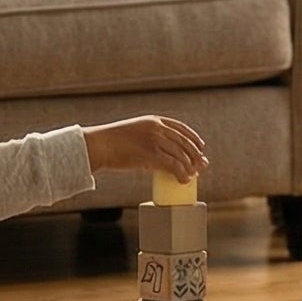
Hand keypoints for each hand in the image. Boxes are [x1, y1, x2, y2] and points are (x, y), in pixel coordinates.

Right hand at [83, 116, 205, 180]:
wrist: (99, 145)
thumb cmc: (113, 142)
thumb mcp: (134, 132)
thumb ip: (150, 138)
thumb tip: (163, 156)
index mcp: (154, 120)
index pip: (181, 128)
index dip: (193, 138)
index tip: (201, 146)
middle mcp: (157, 128)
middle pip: (184, 142)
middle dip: (195, 155)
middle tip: (202, 165)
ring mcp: (155, 141)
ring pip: (181, 155)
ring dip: (189, 167)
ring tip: (191, 176)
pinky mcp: (151, 155)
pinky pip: (174, 166)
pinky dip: (182, 174)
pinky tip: (183, 180)